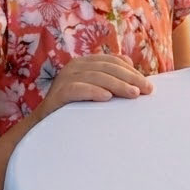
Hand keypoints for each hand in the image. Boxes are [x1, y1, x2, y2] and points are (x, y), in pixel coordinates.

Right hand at [34, 53, 152, 121]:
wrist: (41, 128)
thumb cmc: (73, 110)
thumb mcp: (92, 91)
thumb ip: (107, 77)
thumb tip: (128, 61)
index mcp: (83, 63)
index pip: (111, 61)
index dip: (131, 71)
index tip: (148, 86)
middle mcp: (73, 67)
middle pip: (106, 67)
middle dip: (129, 78)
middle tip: (147, 90)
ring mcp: (64, 79)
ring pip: (95, 76)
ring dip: (117, 85)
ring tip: (133, 95)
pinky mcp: (57, 94)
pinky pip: (77, 89)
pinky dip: (93, 91)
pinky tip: (107, 97)